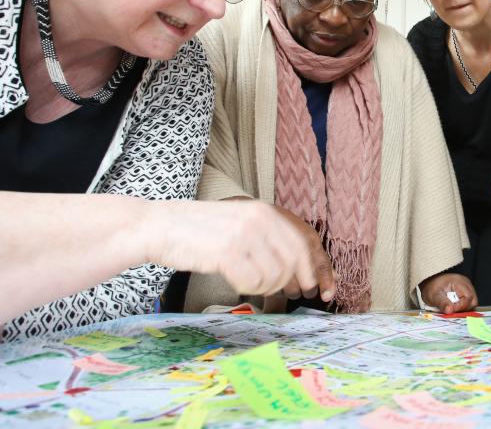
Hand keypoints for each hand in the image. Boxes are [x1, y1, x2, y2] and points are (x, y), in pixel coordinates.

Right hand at [146, 199, 334, 300]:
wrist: (158, 226)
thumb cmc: (198, 231)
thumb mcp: (239, 223)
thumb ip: (267, 239)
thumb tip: (299, 271)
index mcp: (264, 211)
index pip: (303, 243)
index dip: (314, 269)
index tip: (316, 287)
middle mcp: (258, 220)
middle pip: (293, 262)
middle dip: (293, 283)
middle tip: (285, 294)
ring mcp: (243, 235)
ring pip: (274, 275)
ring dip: (266, 287)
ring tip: (249, 283)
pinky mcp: (226, 253)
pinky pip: (252, 283)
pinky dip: (247, 288)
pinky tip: (235, 282)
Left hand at [419, 273, 477, 312]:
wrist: (430, 283)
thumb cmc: (432, 287)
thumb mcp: (434, 295)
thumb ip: (442, 303)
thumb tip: (449, 310)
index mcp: (460, 282)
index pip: (468, 297)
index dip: (460, 306)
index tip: (450, 311)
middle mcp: (466, 284)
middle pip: (472, 301)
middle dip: (463, 309)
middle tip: (451, 311)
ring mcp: (467, 289)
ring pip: (471, 303)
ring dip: (462, 309)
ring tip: (451, 309)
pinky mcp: (465, 294)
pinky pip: (468, 303)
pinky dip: (461, 308)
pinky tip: (453, 308)